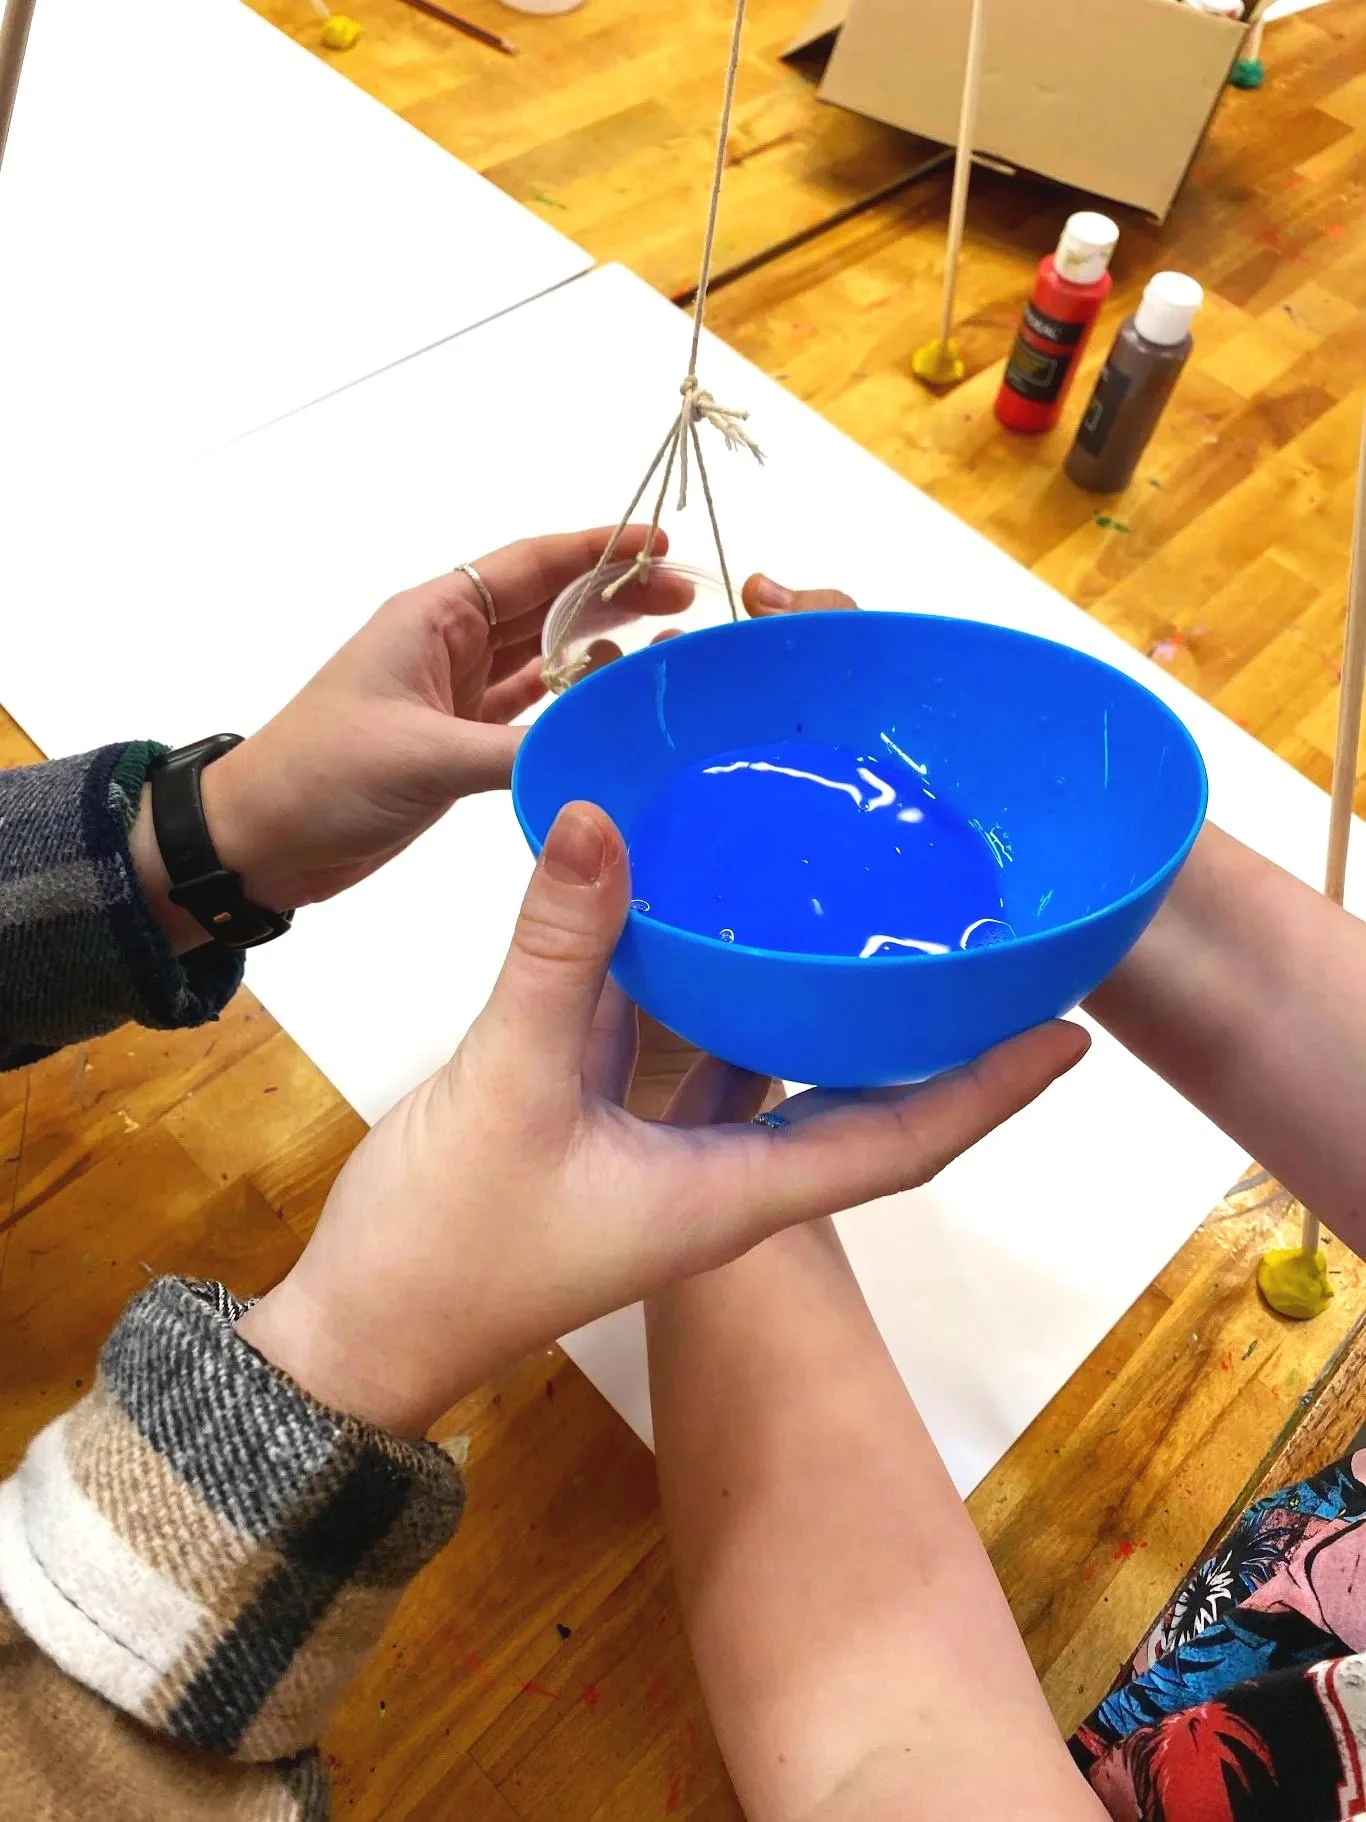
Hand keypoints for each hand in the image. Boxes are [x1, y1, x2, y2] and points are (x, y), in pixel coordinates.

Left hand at [130, 524, 669, 946]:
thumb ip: (515, 752)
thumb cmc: (321, 775)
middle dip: (617, 597)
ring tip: (670, 647)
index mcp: (435, 617)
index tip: (658, 545)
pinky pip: (533, 710)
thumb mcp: (422, 756)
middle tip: (688, 601)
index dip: (597, 550)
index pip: (530, 566)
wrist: (260, 840)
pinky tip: (614, 702)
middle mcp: (451, 645)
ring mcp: (457, 695)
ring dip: (604, 649)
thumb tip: (598, 757)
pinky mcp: (461, 743)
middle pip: (550, 605)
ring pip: (547, 656)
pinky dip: (575, 704)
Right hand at [236, 802, 1087, 1436]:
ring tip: (852, 902)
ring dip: (806, 995)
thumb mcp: (509, 1085)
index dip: (989, 1089)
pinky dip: (697, 983)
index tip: (1070, 1035)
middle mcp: (721, 1174)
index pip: (901, 1140)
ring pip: (763, 1062)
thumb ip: (557, 950)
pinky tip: (697, 912)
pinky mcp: (600, 1123)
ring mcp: (660, 1151)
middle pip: (852, 1095)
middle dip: (915, 1028)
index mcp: (737, 1194)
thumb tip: (596, 814)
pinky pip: (676, 1043)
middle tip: (966, 936)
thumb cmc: (449, 1248)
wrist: (355, 1333)